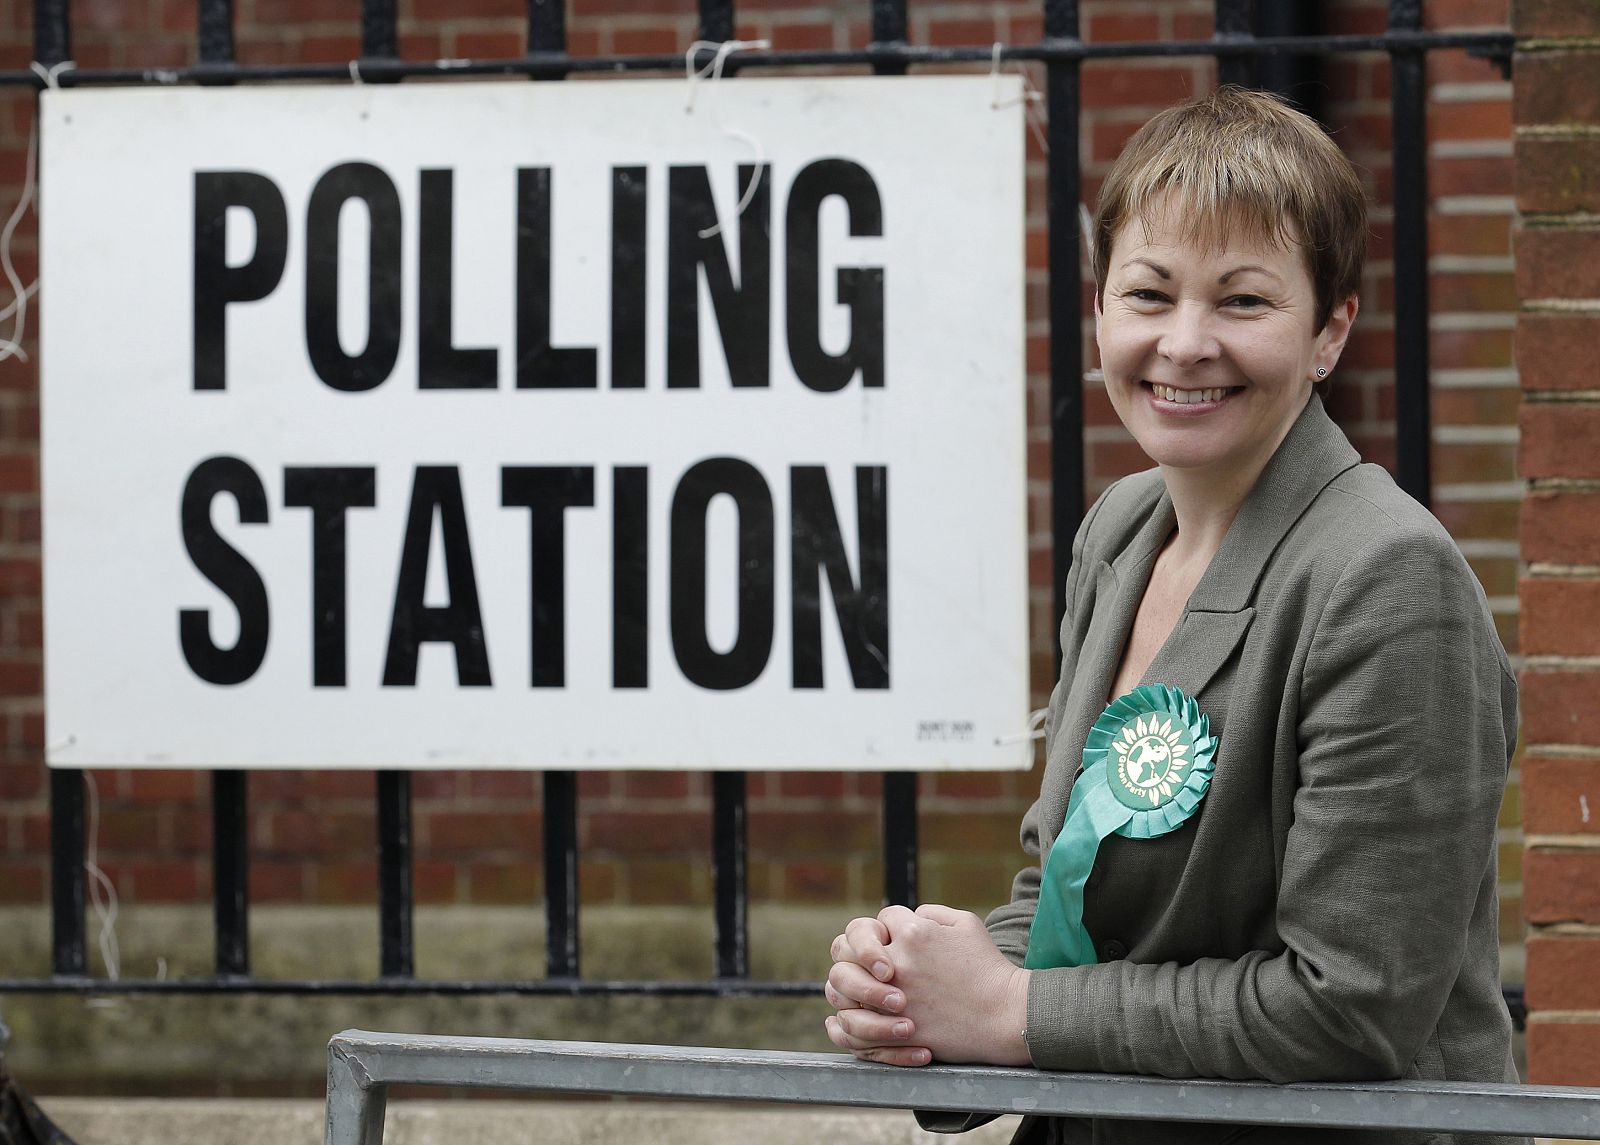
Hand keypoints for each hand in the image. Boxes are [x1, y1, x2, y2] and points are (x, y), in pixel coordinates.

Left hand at [825, 904, 1032, 1066]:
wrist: (1005, 1016)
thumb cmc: (988, 969)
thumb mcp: (967, 924)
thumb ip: (933, 913)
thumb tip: (911, 917)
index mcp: (915, 933)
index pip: (885, 917)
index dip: (892, 926)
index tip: (902, 938)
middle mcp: (898, 962)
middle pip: (849, 946)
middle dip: (856, 950)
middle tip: (869, 961)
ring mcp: (892, 997)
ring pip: (842, 984)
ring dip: (847, 984)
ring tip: (858, 988)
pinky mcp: (894, 1029)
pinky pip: (852, 1025)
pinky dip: (846, 1022)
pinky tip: (851, 1017)